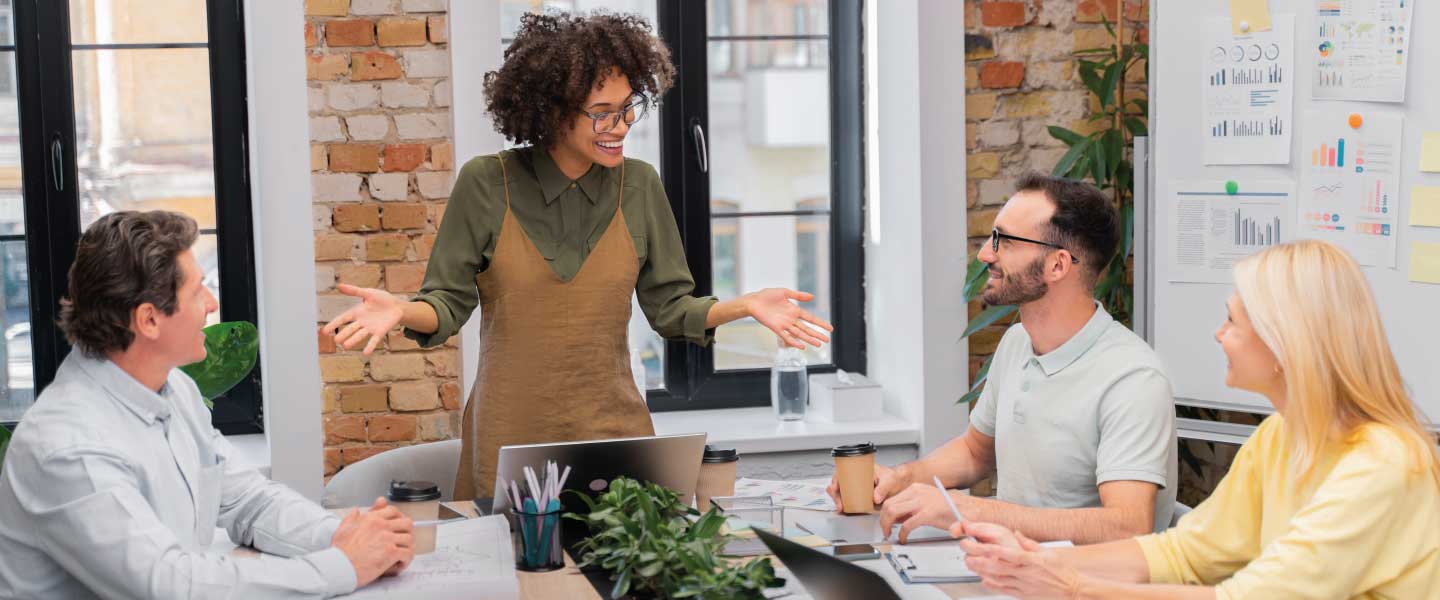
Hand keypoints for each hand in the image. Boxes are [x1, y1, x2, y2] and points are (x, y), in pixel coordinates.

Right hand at [321, 284, 404, 354]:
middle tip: (336, 340)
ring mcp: (370, 328)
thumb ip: (355, 291)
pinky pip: (374, 340)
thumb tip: (339, 286)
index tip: (324, 332)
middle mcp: (362, 322)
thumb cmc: (382, 299)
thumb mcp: (369, 293)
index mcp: (357, 312)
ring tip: (346, 346)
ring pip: (360, 335)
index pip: (343, 318)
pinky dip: (370, 346)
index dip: (334, 324)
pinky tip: (365, 353)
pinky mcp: (380, 332)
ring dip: (353, 341)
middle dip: (343, 334)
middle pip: (350, 329)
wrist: (398, 306)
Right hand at [331, 497, 415, 586]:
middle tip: (404, 541)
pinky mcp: (390, 552)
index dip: (399, 518)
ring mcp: (387, 538)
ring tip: (402, 555)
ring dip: (408, 547)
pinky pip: (408, 553)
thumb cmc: (340, 552)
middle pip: (406, 523)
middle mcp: (381, 525)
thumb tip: (356, 511)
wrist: (339, 566)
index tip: (399, 526)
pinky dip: (406, 560)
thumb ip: (351, 518)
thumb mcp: (342, 529)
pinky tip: (400, 564)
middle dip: (408, 532)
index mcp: (371, 519)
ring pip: (409, 539)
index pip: (392, 511)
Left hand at [743, 288, 833, 348]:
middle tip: (827, 340)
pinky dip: (794, 342)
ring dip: (809, 339)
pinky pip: (787, 336)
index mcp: (794, 310)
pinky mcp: (776, 328)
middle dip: (817, 334)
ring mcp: (784, 325)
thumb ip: (798, 295)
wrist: (753, 301)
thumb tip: (812, 297)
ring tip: (818, 344)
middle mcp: (791, 319)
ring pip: (800, 334)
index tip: (830, 328)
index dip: (820, 323)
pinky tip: (802, 346)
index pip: (811, 318)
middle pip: (807, 328)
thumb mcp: (784, 292)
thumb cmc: (767, 296)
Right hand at [825, 463, 911, 511]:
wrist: (901, 484)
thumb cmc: (894, 478)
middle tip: (839, 504)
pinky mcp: (859, 496)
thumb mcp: (889, 480)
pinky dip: (844, 505)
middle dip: (835, 494)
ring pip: (841, 493)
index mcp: (859, 469)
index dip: (835, 480)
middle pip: (838, 483)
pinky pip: (847, 500)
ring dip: (838, 500)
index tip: (834, 488)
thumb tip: (874, 498)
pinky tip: (844, 510)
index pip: (841, 472)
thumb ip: (883, 488)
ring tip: (841, 508)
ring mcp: (856, 487)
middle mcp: (855, 477)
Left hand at [879, 482, 971, 543]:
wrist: (969, 510)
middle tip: (885, 530)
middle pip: (888, 505)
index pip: (892, 499)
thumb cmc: (950, 508)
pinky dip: (902, 534)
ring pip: (893, 512)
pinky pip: (907, 525)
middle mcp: (917, 492)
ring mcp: (922, 502)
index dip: (884, 513)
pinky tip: (903, 538)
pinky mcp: (928, 514)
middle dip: (883, 520)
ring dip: (888, 525)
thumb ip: (911, 507)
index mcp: (916, 488)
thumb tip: (896, 516)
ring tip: (890, 534)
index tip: (885, 522)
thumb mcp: (927, 502)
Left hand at [957, 522, 1082, 598]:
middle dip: (980, 560)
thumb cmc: (1063, 572)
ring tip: (970, 564)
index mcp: (1032, 561)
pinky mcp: (1024, 595)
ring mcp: (1024, 585)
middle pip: (998, 566)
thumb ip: (1030, 544)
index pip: (1010, 554)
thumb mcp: (1049, 553)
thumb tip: (1017, 534)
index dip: (993, 550)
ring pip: (998, 579)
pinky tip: (984, 580)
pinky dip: (993, 585)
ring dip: (982, 571)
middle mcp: (1026, 573)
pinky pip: (1005, 590)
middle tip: (967, 553)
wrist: (1073, 590)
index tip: (981, 544)